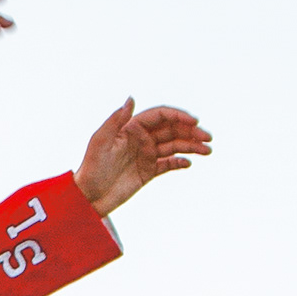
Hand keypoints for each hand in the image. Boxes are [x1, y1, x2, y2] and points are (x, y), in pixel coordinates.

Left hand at [73, 99, 211, 218]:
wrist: (89, 197)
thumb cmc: (91, 167)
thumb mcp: (101, 141)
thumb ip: (116, 120)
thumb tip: (131, 98)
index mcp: (132, 128)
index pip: (161, 116)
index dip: (178, 116)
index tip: (194, 122)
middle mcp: (142, 139)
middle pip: (172, 130)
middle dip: (191, 132)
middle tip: (208, 139)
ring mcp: (147, 155)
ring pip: (174, 147)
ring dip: (192, 147)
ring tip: (207, 151)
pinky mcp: (148, 172)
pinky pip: (168, 165)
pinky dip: (180, 163)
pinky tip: (189, 164)